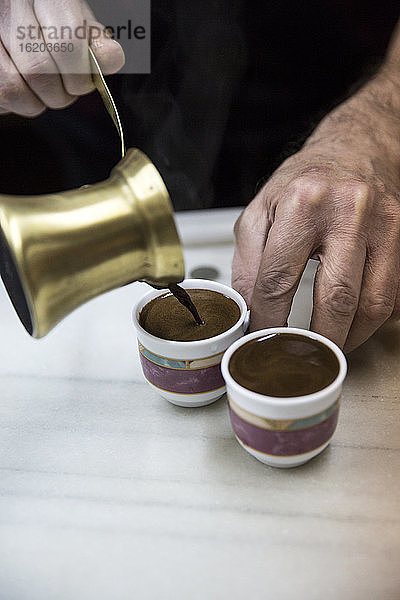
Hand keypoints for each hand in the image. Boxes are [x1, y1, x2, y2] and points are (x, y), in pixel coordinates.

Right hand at [0, 0, 124, 116]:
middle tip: (64, 89)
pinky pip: (3, 94)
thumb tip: (112, 57)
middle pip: (40, 71)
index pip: (67, 43)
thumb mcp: (76, 21)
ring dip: (37, 101)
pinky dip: (19, 102)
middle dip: (60, 94)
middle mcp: (11, 5)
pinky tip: (24, 89)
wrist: (13, 16)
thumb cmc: (48, 22)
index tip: (83, 81)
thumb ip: (94, 41)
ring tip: (43, 90)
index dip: (80, 75)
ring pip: (16, 87)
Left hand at [232, 71, 399, 351]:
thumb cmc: (304, 181)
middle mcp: (347, 210)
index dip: (268, 321)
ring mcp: (382, 223)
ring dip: (349, 338)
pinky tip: (353, 327)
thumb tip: (247, 311)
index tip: (262, 339)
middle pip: (334, 297)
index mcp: (300, 202)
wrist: (354, 148)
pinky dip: (372, 321)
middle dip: (315, 341)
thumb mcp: (260, 210)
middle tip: (299, 357)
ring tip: (328, 348)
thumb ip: (248, 261)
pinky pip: (393, 293)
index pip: (278, 280)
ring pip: (372, 303)